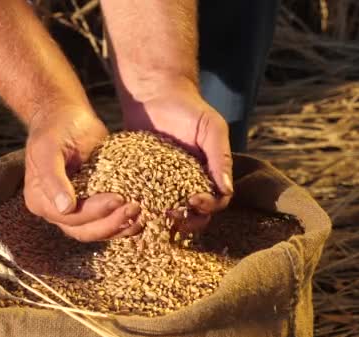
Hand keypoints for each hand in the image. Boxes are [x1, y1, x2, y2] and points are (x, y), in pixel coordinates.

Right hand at [24, 106, 142, 241]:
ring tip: (142, 214)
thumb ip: (52, 178)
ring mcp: (77, 210)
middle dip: (111, 223)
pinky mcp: (95, 204)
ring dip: (121, 226)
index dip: (93, 212)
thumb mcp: (47, 148)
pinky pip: (108, 221)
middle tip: (134, 208)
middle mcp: (57, 211)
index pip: (68, 218)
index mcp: (40, 200)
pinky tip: (143, 215)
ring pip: (98, 230)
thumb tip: (65, 208)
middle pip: (84, 231)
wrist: (66, 116)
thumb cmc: (54, 129)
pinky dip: (125, 222)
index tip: (117, 198)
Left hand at [120, 79, 233, 232]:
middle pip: (192, 215)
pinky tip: (131, 208)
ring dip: (161, 219)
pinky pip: (141, 199)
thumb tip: (227, 190)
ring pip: (166, 212)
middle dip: (185, 220)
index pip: (215, 202)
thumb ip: (220, 156)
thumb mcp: (211, 128)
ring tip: (151, 215)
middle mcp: (187, 184)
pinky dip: (139, 207)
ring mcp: (163, 184)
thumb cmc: (188, 108)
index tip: (195, 201)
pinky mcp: (140, 179)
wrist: (154, 94)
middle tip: (171, 214)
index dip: (208, 207)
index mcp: (208, 176)